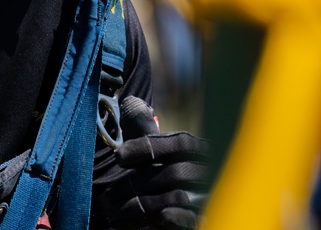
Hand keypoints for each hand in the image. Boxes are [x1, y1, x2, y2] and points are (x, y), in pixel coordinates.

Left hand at [95, 96, 210, 229]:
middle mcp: (212, 171)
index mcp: (202, 151)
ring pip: (176, 197)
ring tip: (114, 216)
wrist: (194, 214)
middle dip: (136, 184)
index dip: (149, 147)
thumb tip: (130, 102)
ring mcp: (212, 197)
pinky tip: (153, 220)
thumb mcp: (160, 154)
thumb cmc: (172, 180)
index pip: (180, 143)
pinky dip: (173, 218)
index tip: (119, 156)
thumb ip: (146, 132)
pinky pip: (191, 220)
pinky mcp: (208, 219)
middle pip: (174, 172)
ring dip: (140, 207)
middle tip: (107, 198)